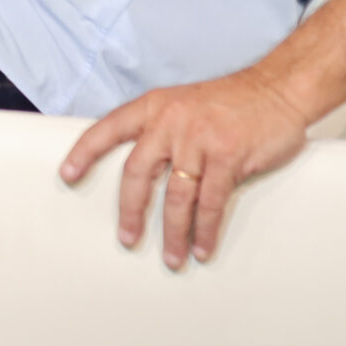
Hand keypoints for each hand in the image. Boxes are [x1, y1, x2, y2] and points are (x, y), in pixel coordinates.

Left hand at [58, 71, 310, 267]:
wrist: (278, 88)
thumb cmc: (232, 100)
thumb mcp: (184, 104)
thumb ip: (162, 131)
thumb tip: (144, 172)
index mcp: (153, 107)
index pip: (108, 129)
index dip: (84, 152)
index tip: (67, 174)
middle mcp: (169, 122)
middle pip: (137, 173)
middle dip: (130, 211)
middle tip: (127, 238)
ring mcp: (198, 139)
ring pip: (175, 196)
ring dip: (173, 232)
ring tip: (172, 257)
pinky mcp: (227, 157)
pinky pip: (210, 203)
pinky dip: (205, 230)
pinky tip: (202, 247)